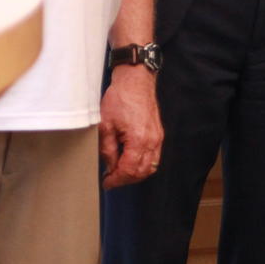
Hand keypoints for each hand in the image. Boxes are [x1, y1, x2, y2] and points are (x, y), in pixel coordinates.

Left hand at [99, 65, 162, 188]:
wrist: (135, 80)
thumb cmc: (120, 99)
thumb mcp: (105, 125)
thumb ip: (108, 150)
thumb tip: (110, 167)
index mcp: (138, 140)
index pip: (129, 170)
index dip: (116, 180)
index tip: (107, 183)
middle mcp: (152, 141)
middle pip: (142, 172)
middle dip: (126, 180)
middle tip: (111, 179)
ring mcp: (158, 137)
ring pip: (151, 166)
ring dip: (136, 173)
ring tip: (120, 172)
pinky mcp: (158, 133)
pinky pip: (154, 156)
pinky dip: (144, 164)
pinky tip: (131, 161)